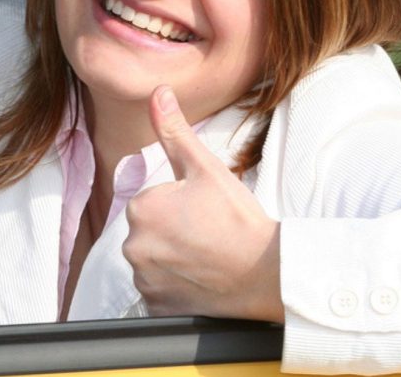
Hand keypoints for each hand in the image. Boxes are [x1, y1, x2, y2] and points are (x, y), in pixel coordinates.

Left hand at [123, 86, 283, 321]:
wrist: (266, 273)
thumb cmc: (238, 219)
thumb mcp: (207, 168)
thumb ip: (175, 132)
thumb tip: (158, 93)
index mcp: (141, 209)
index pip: (152, 201)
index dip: (180, 204)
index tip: (205, 213)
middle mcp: (134, 247)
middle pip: (150, 231)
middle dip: (173, 230)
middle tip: (208, 234)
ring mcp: (145, 280)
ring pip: (154, 259)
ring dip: (174, 258)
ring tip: (208, 256)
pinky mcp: (157, 306)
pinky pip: (158, 290)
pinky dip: (176, 285)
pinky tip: (201, 278)